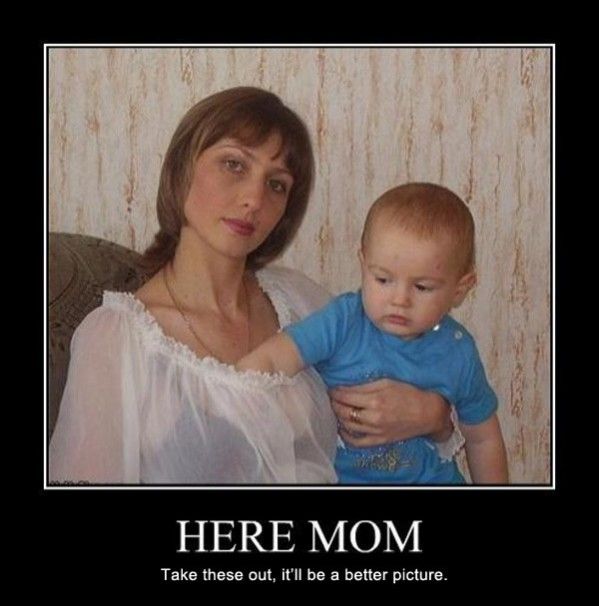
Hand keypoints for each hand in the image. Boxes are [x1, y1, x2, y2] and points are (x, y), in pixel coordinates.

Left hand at [330, 379, 450, 446]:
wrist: (427, 413)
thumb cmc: (408, 393)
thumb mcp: (386, 382)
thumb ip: (364, 386)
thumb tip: (345, 387)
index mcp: (375, 400)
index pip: (346, 397)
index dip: (335, 392)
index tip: (331, 388)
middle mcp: (374, 417)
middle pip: (344, 412)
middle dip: (334, 404)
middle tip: (331, 398)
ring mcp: (376, 431)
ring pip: (348, 426)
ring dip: (338, 417)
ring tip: (337, 409)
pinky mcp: (380, 440)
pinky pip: (358, 442)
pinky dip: (346, 436)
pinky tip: (343, 428)